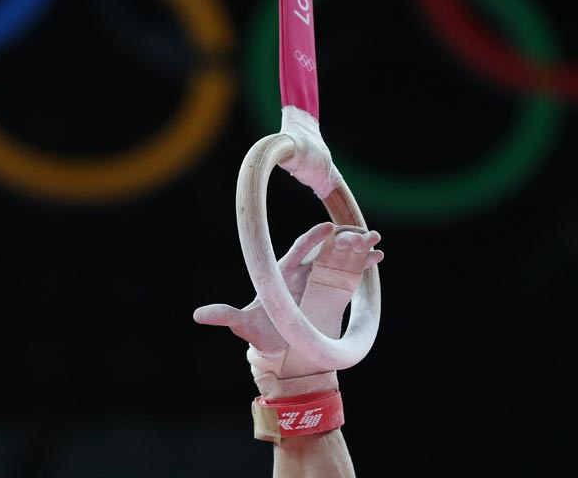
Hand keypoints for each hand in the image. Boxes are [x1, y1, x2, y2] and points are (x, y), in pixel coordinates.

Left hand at [193, 222, 382, 398]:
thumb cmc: (261, 331)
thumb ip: (226, 316)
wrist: (281, 349)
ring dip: (357, 247)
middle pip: (324, 249)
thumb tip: (198, 315)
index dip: (312, 239)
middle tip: (360, 233)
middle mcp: (304, 270)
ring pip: (340, 257)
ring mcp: (320, 278)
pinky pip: (350, 273)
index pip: (299, 250)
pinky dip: (364, 264)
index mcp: (283, 272)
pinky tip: (378, 256)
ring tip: (375, 241)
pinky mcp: (334, 290)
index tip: (327, 229)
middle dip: (341, 239)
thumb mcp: (245, 325)